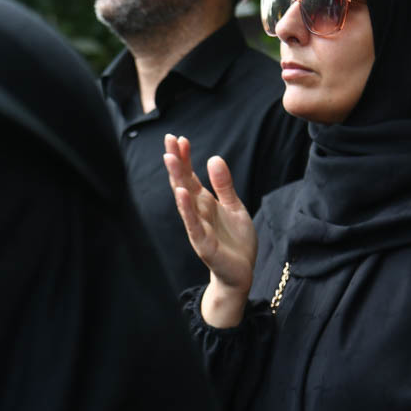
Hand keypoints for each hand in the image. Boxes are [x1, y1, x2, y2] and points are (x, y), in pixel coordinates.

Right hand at [163, 134, 256, 327]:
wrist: (241, 272)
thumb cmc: (235, 241)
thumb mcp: (234, 206)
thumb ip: (224, 185)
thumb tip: (214, 158)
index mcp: (204, 202)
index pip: (191, 175)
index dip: (185, 157)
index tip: (179, 138)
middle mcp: (197, 212)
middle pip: (183, 182)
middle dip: (176, 162)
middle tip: (168, 140)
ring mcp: (197, 227)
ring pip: (184, 200)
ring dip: (177, 179)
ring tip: (170, 159)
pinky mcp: (203, 243)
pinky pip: (192, 223)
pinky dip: (186, 208)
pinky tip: (182, 193)